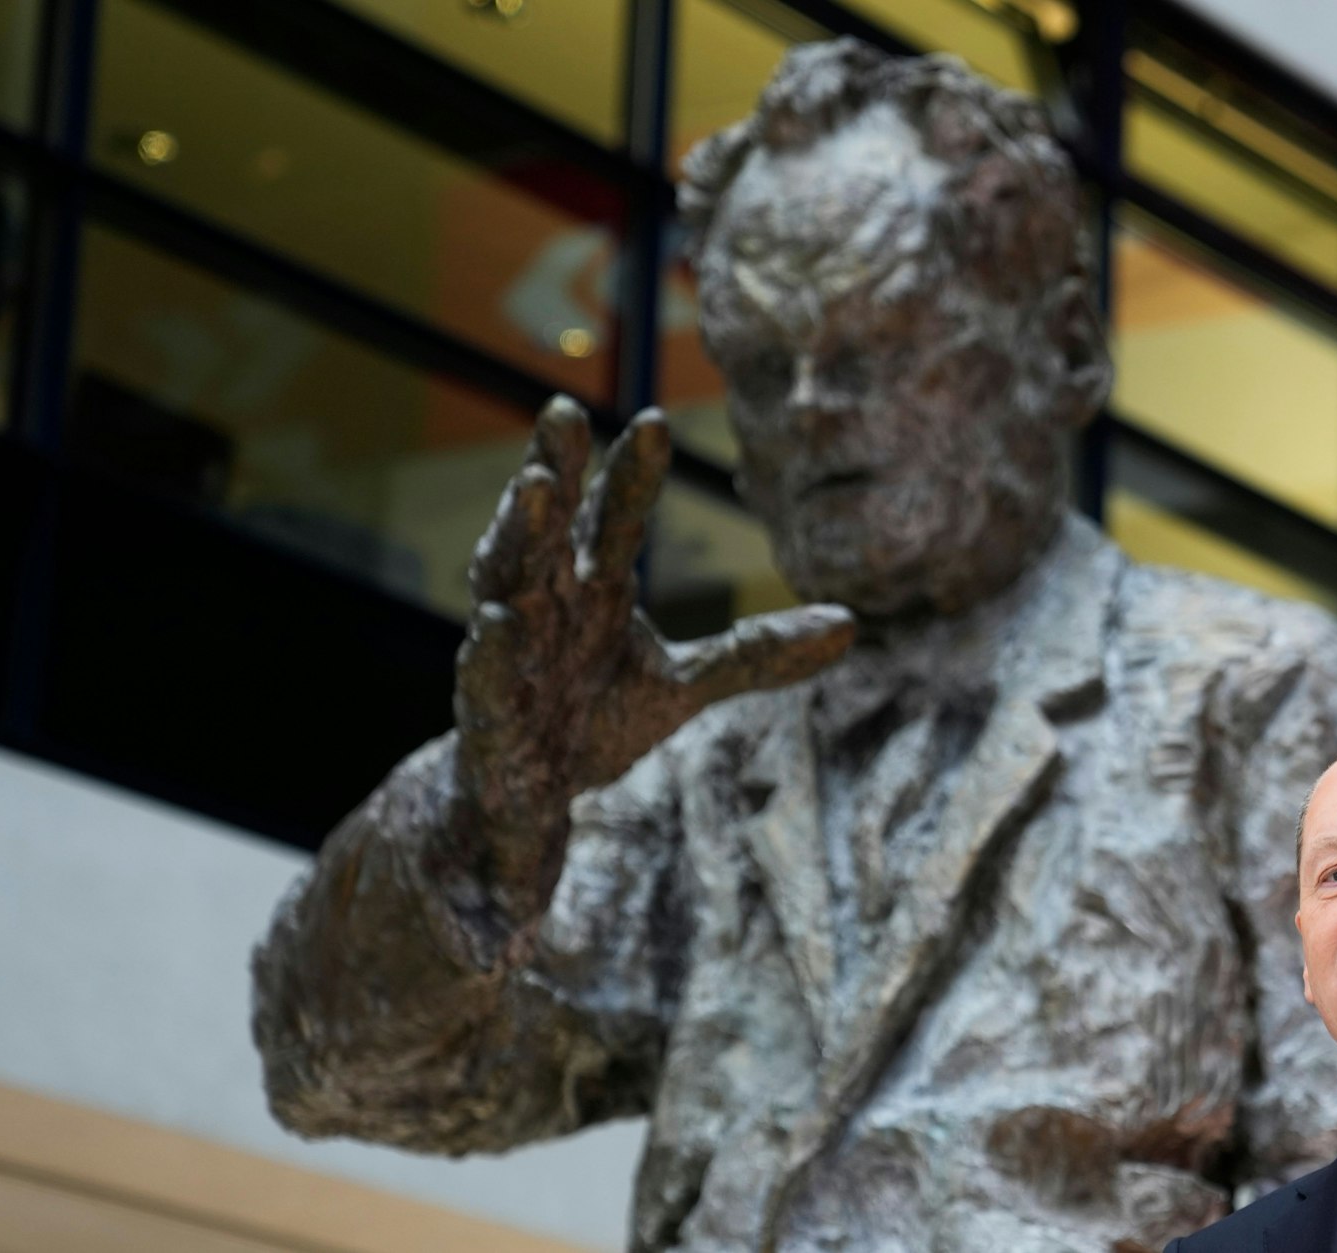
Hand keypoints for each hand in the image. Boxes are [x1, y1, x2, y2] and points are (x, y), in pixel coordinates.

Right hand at [450, 397, 853, 885]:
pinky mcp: (487, 703)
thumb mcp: (687, 687)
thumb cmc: (597, 720)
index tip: (655, 420)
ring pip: (508, 575)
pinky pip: (485, 668)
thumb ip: (757, 652)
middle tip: (566, 414)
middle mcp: (547, 599)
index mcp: (593, 585)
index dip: (632, 470)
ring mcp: (511, 645)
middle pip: (552, 523)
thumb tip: (851, 624)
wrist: (529, 797)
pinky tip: (504, 619)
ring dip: (519, 531)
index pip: (613, 515)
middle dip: (558, 468)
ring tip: (536, 485)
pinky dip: (493, 644)